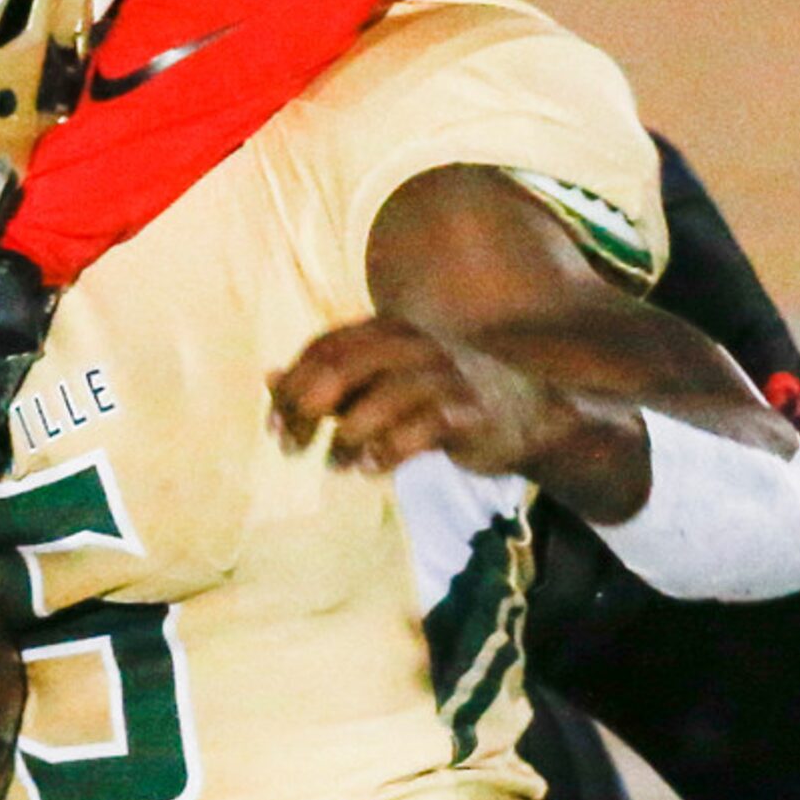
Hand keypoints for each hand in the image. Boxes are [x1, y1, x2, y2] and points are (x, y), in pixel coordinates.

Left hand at [269, 315, 571, 478]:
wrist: (531, 412)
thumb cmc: (439, 396)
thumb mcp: (380, 380)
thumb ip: (329, 381)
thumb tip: (268, 379)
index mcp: (386, 329)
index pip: (323, 349)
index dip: (290, 389)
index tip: (273, 431)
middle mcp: (412, 343)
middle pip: (340, 367)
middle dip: (304, 410)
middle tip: (290, 449)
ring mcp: (442, 375)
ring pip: (377, 400)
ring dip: (345, 439)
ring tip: (334, 465)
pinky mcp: (466, 413)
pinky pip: (416, 432)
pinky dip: (383, 454)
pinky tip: (368, 470)